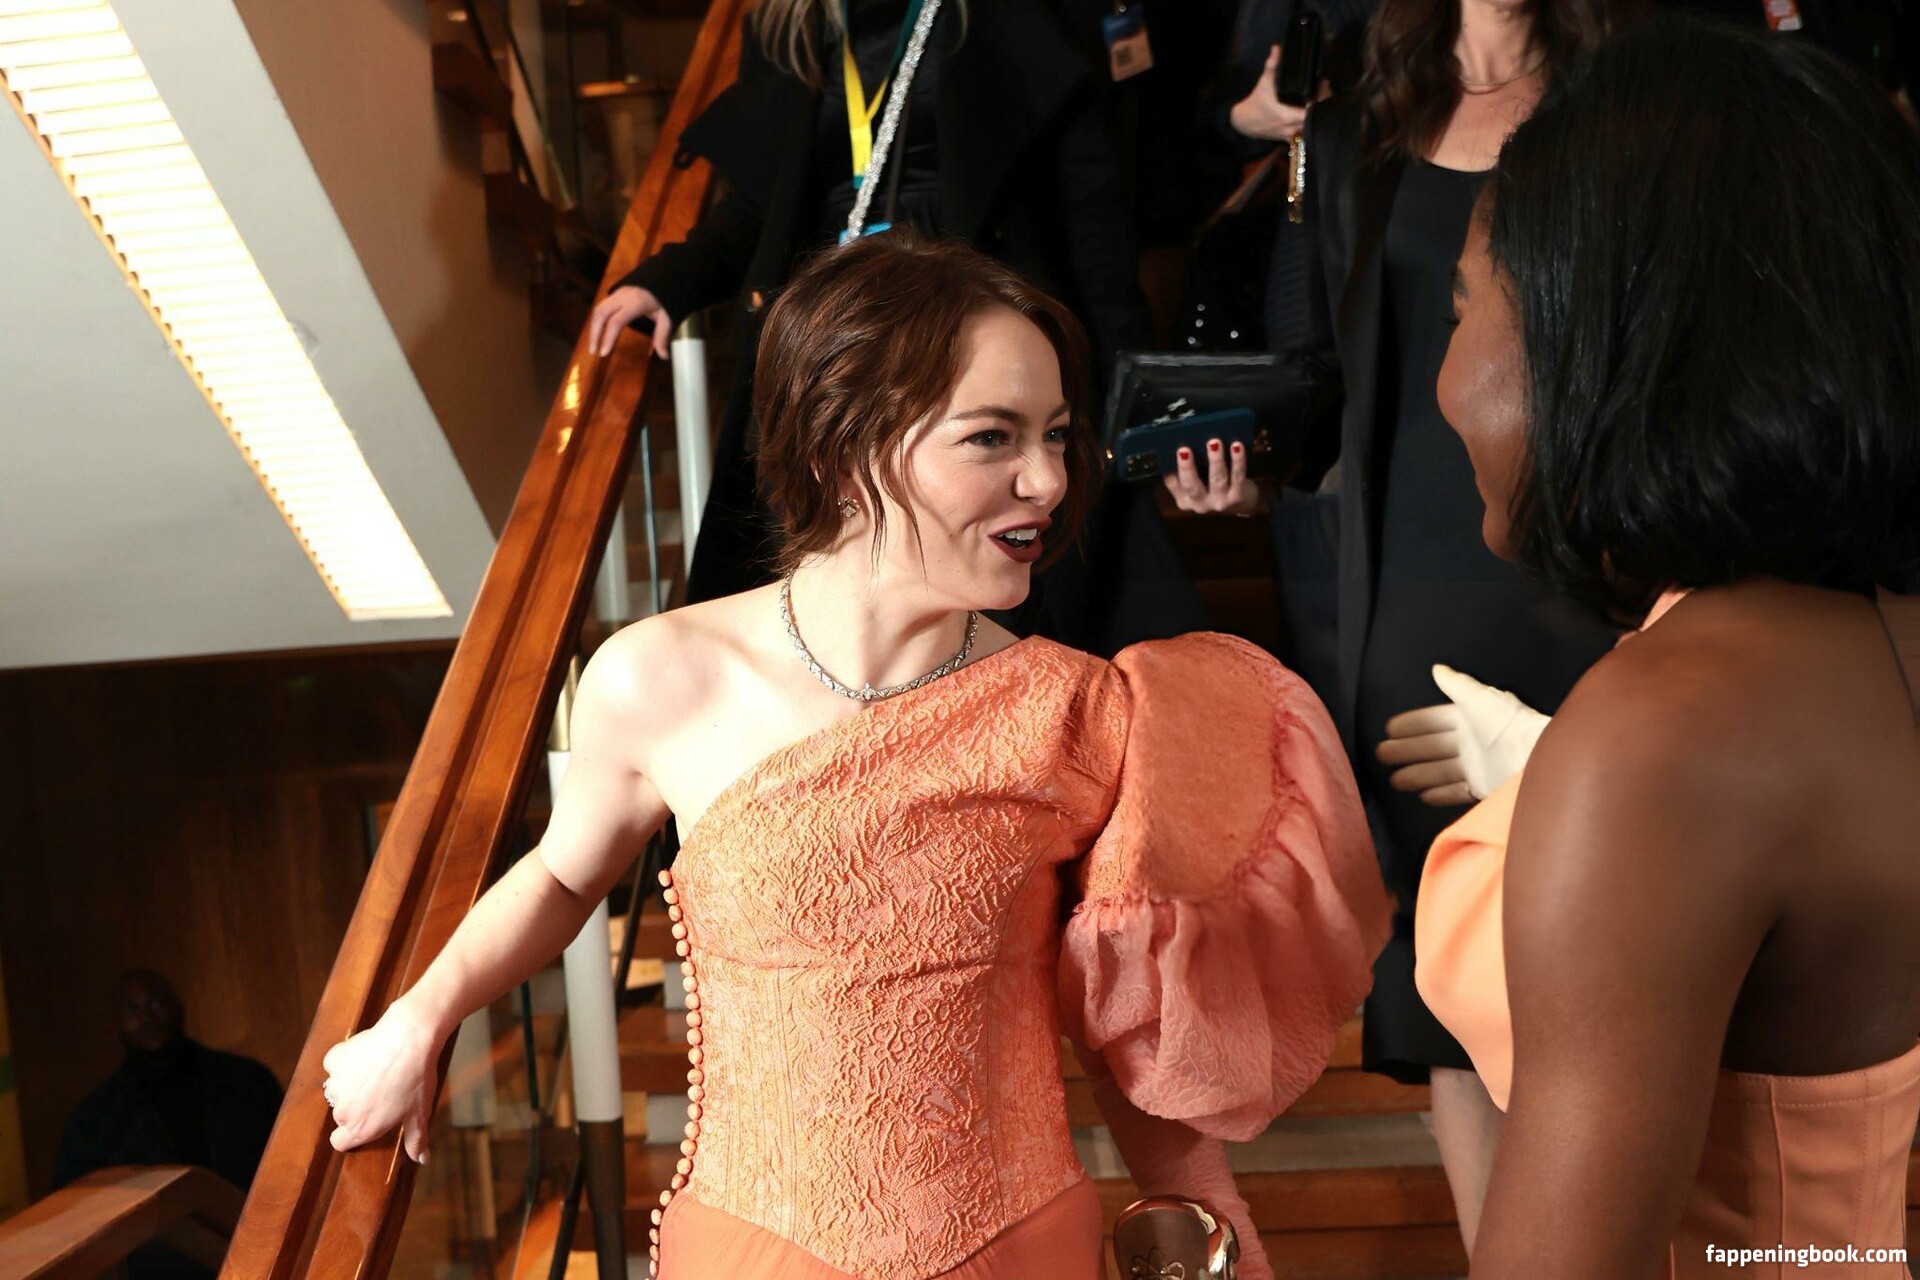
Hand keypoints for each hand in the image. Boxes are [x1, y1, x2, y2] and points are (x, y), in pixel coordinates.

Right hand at [320, 999, 441, 1162]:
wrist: (408, 1040)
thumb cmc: (416, 1079)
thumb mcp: (420, 1114)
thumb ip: (417, 1141)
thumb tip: (422, 1160)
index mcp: (361, 1128)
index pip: (340, 1143)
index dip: (351, 1135)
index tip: (365, 1123)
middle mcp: (343, 1110)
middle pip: (342, 1116)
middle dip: (356, 1107)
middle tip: (379, 1093)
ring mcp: (335, 1085)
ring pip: (337, 1090)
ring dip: (349, 1085)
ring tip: (374, 1073)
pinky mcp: (333, 1061)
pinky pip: (336, 1065)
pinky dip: (346, 1062)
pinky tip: (366, 1056)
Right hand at [586, 284, 672, 359]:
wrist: (665, 274)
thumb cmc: (666, 295)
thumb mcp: (668, 316)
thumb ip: (662, 335)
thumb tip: (663, 356)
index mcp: (636, 302)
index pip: (616, 321)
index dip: (608, 338)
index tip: (603, 353)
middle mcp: (623, 295)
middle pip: (600, 314)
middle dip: (594, 333)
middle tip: (593, 351)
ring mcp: (618, 292)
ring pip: (598, 309)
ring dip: (594, 327)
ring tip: (594, 344)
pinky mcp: (616, 293)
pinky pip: (602, 306)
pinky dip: (598, 320)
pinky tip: (599, 332)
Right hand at [1162, 438, 1267, 515]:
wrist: (1240, 504)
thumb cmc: (1212, 486)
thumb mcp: (1195, 482)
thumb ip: (1185, 470)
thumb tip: (1178, 443)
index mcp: (1184, 499)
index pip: (1172, 483)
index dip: (1168, 470)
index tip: (1168, 454)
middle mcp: (1200, 504)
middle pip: (1191, 486)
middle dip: (1187, 468)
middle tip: (1184, 450)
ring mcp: (1218, 502)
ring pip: (1216, 479)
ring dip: (1215, 460)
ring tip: (1214, 443)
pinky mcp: (1236, 497)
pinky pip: (1237, 477)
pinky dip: (1237, 461)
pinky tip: (1236, 447)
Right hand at [1228, 45, 1326, 141]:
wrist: (1244, 122)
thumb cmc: (1256, 102)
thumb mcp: (1264, 83)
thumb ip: (1272, 65)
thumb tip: (1277, 48)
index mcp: (1287, 116)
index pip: (1312, 110)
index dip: (1321, 98)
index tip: (1323, 85)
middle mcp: (1291, 127)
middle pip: (1316, 118)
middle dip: (1323, 103)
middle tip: (1325, 88)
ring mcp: (1291, 134)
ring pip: (1312, 126)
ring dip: (1318, 113)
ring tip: (1321, 98)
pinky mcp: (1290, 138)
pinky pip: (1305, 132)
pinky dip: (1311, 122)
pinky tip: (1312, 110)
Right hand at [1374, 664, 1549, 805]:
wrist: (1538, 756)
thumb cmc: (1513, 724)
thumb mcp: (1481, 698)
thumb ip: (1457, 685)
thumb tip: (1439, 669)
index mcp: (1470, 718)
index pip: (1433, 721)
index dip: (1412, 724)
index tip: (1391, 728)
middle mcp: (1472, 742)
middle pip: (1431, 747)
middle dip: (1406, 750)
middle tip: (1383, 754)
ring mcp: (1478, 766)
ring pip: (1439, 771)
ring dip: (1416, 775)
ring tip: (1395, 780)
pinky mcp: (1484, 786)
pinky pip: (1457, 791)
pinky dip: (1441, 794)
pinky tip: (1424, 795)